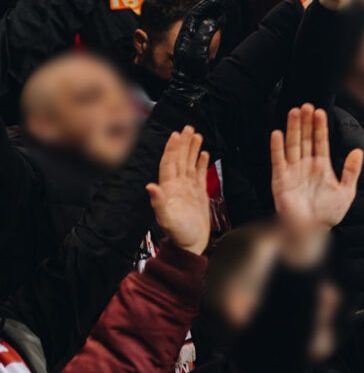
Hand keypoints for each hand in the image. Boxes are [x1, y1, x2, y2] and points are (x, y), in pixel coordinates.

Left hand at [144, 127, 211, 254]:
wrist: (190, 245)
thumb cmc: (178, 234)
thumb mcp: (166, 219)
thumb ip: (158, 203)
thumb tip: (150, 186)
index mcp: (169, 188)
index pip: (170, 163)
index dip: (172, 149)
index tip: (176, 135)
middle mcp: (177, 185)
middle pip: (180, 159)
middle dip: (183, 143)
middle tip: (188, 128)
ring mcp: (187, 189)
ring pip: (189, 163)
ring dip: (192, 149)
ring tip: (197, 135)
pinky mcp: (198, 194)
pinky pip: (198, 174)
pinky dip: (200, 163)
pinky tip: (204, 154)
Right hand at [270, 105, 362, 249]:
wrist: (313, 232)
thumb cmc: (328, 214)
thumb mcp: (346, 191)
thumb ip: (351, 171)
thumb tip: (358, 151)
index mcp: (321, 166)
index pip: (320, 141)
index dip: (320, 126)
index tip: (320, 111)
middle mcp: (306, 165)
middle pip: (306, 139)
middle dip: (306, 122)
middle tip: (306, 105)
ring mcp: (293, 171)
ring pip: (293, 145)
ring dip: (293, 129)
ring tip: (294, 112)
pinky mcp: (280, 181)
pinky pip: (278, 161)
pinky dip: (277, 148)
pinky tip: (277, 133)